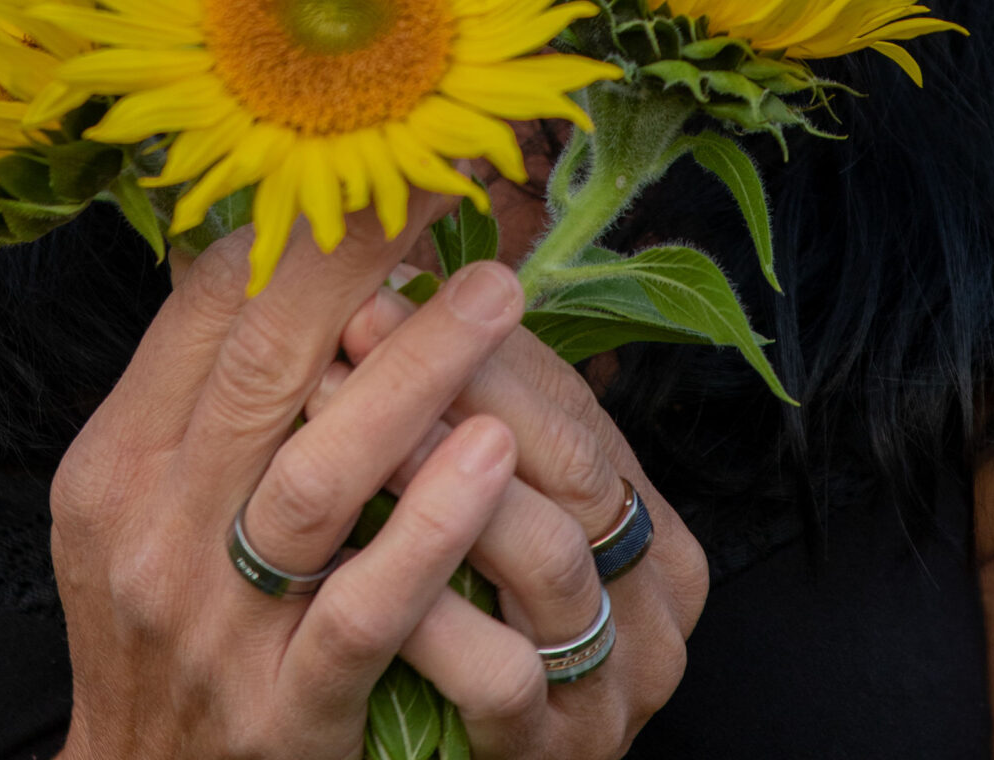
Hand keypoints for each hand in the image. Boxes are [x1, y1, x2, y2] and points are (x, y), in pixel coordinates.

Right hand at [52, 198, 539, 759]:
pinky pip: (365, 609)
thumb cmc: (161, 633)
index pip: (204, 310)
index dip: (300, 227)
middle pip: (261, 368)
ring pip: (318, 477)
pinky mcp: (287, 714)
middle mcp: (154, 532)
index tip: (382, 156)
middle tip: (447, 183)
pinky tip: (492, 455)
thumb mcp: (137, 505)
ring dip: (414, 375)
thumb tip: (272, 240)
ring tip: (499, 297)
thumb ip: (200, 387)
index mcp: (118, 462)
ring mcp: (219, 626)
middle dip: (359, 263)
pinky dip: (429, 526)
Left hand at [321, 280, 708, 753]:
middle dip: (452, 382)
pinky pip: (502, 674)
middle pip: (572, 461)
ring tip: (338, 418)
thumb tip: (389, 282)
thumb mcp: (488, 519)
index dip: (475, 338)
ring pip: (546, 553)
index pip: (573, 401)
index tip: (380, 284)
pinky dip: (432, 611)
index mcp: (652, 528)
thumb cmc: (464, 631)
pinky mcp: (557, 756)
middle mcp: (655, 604)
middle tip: (352, 327)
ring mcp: (614, 685)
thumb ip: (469, 421)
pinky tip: (354, 563)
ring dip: (433, 475)